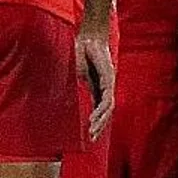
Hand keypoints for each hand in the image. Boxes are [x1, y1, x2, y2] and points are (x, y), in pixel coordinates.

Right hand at [76, 23, 115, 140]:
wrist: (89, 38)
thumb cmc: (81, 52)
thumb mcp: (78, 73)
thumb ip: (78, 85)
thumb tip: (68, 97)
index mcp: (98, 86)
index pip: (98, 107)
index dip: (95, 121)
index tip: (89, 133)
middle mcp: (106, 87)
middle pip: (105, 111)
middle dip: (99, 126)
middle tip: (92, 139)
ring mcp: (109, 84)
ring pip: (107, 109)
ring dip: (100, 122)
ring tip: (92, 132)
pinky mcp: (108, 80)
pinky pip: (106, 100)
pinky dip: (100, 111)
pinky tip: (93, 119)